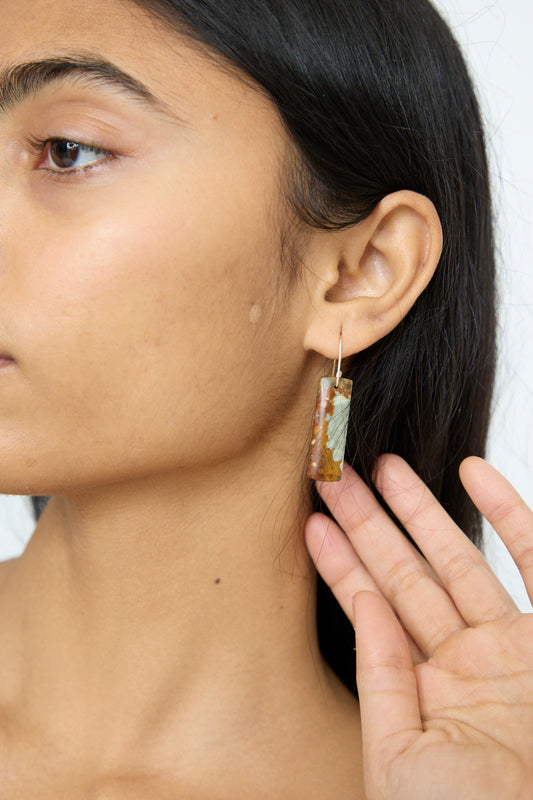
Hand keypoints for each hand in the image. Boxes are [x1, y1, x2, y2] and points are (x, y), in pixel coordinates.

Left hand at [305, 455, 532, 799]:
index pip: (370, 608)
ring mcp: (508, 646)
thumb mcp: (396, 755)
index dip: (339, 564)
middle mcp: (462, 660)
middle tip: (332, 476)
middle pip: (404, 574)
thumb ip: (380, 676)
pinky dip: (508, 512)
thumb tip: (362, 603)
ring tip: (384, 465)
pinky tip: (473, 472)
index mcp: (419, 690)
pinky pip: (532, 560)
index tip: (310, 522)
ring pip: (457, 559)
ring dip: (421, 509)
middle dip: (367, 523)